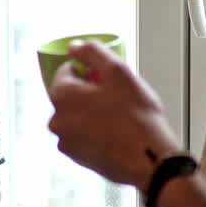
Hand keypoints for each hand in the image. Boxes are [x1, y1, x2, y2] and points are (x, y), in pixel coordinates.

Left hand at [47, 40, 182, 190]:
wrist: (149, 160)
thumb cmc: (136, 116)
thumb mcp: (118, 71)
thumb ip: (93, 52)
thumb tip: (74, 46)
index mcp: (61, 96)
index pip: (68, 71)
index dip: (90, 71)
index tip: (109, 80)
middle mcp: (56, 120)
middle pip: (71, 94)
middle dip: (90, 92)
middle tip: (118, 97)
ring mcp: (65, 142)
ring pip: (77, 115)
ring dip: (93, 112)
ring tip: (119, 117)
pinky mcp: (77, 158)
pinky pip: (83, 135)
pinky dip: (95, 131)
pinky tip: (116, 133)